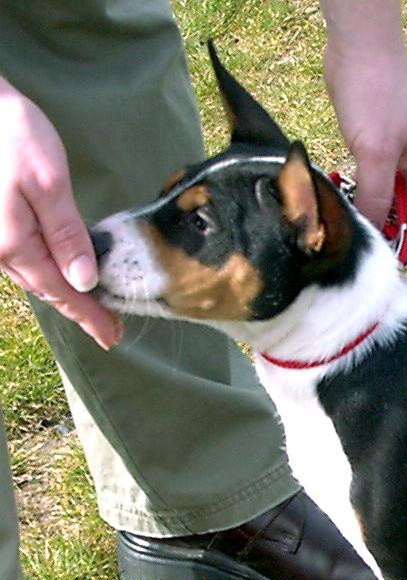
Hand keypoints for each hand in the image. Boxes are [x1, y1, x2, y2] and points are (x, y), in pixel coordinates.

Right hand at [0, 78, 121, 348]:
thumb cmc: (13, 136)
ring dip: (66, 295)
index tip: (113, 336)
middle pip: (47, 290)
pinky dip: (49, 275)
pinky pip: (25, 261)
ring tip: (95, 310)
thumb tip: (85, 280)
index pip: (61, 292)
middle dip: (80, 311)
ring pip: (35, 278)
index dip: (89, 316)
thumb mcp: (49, 183)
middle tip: (111, 331)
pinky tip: (66, 278)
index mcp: (14, 243)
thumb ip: (66, 234)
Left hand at [321, 3, 406, 262]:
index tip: (391, 255)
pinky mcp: (382, 158)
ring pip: (395, 210)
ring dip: (376, 219)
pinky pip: (377, 193)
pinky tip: (344, 201)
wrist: (358, 49)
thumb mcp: (376, 152)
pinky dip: (363, 201)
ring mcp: (405, 166)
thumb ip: (376, 197)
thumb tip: (373, 236)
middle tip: (364, 242)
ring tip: (352, 221)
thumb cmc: (376, 93)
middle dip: (395, 235)